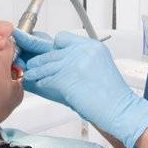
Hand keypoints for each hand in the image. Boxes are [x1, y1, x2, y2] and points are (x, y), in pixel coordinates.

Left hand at [11, 30, 147, 147]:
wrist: (119, 108)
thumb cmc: (110, 95)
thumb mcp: (98, 67)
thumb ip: (78, 60)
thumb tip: (56, 61)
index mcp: (90, 46)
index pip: (62, 38)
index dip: (52, 46)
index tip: (45, 51)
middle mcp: (81, 51)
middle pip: (49, 50)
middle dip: (38, 58)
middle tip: (28, 61)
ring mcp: (72, 63)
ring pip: (44, 64)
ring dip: (35, 71)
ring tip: (30, 74)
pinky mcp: (65, 78)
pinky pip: (45, 78)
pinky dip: (39, 83)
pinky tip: (36, 85)